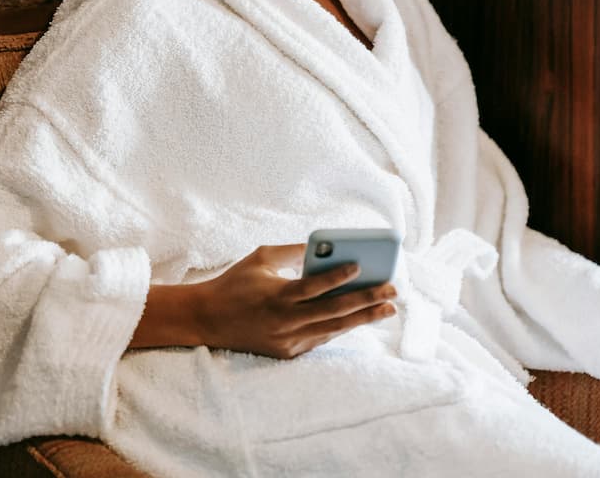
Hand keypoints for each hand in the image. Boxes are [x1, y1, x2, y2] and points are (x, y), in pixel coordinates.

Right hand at [132, 245, 395, 357]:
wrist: (207, 320)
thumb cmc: (235, 283)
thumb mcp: (260, 258)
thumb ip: (291, 252)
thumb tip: (325, 247)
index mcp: (278, 295)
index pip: (315, 286)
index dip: (339, 276)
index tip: (361, 265)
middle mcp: (285, 321)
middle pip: (334, 311)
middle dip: (367, 300)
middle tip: (392, 290)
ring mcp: (288, 340)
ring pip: (334, 330)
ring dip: (363, 319)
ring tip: (387, 309)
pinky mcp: (288, 352)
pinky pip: (321, 338)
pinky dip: (341, 328)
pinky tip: (360, 318)